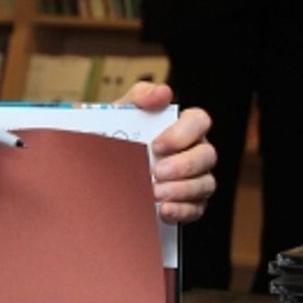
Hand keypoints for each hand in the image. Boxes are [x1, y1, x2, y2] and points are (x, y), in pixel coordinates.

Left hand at [117, 81, 215, 223]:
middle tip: (157, 172)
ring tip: (155, 194)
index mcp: (181, 127)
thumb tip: (163, 92)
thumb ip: (140, 96)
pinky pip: (197, 208)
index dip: (184, 133)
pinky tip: (163, 210)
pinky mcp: (187, 203)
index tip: (157, 145)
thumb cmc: (112, 137)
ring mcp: (193, 179)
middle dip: (184, 165)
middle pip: (207, 155)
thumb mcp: (120, 113)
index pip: (199, 120)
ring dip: (182, 190)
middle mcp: (193, 152)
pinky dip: (182, 210)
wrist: (94, 170)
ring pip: (206, 184)